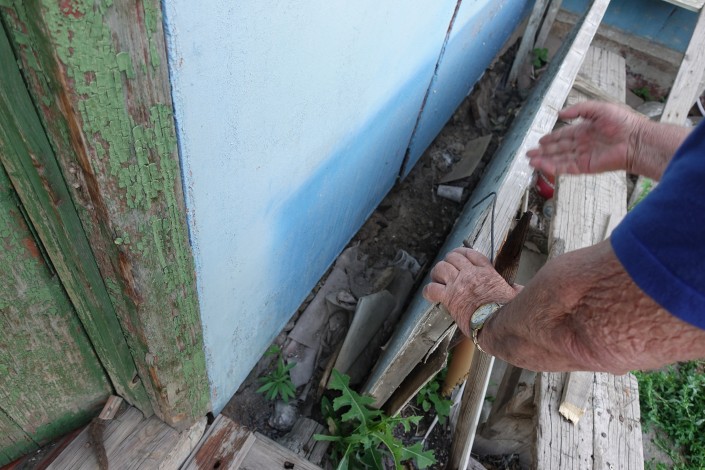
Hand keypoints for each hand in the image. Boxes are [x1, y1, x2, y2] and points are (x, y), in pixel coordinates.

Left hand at [423, 247, 519, 336]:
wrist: (500, 324)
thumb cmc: (511, 311)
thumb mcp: (516, 294)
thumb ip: (514, 288)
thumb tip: (517, 288)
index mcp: (487, 272)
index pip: (472, 254)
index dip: (464, 254)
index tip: (461, 259)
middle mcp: (471, 274)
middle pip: (453, 256)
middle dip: (449, 262)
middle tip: (447, 271)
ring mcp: (458, 284)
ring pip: (440, 268)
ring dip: (437, 273)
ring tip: (437, 280)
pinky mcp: (449, 298)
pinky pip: (432, 289)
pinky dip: (429, 291)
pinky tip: (431, 295)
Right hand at [526, 101, 644, 176]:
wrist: (635, 140)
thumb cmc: (622, 122)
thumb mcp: (598, 108)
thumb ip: (578, 109)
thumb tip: (560, 114)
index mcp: (585, 130)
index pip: (564, 135)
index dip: (551, 138)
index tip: (539, 141)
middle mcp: (582, 144)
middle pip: (558, 148)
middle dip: (543, 151)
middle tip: (529, 153)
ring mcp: (583, 157)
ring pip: (559, 159)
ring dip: (544, 160)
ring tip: (530, 161)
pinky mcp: (585, 167)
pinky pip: (566, 168)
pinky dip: (553, 167)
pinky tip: (541, 166)